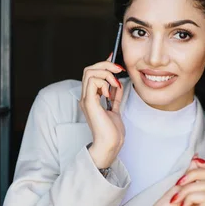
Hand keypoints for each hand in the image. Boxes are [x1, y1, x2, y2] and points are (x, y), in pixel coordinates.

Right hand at [80, 54, 125, 168]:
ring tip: (115, 83)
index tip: (115, 61)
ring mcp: (86, 99)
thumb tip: (118, 83)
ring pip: (89, 72)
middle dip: (105, 65)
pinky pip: (92, 82)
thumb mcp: (115, 108)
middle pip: (89, 69)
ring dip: (106, 73)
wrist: (110, 144)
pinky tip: (110, 92)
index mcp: (90, 98)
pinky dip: (104, 82)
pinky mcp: (90, 102)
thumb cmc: (112, 131)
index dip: (103, 64)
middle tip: (119, 70)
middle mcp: (86, 97)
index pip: (92, 73)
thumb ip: (115, 95)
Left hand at [146, 156, 204, 205]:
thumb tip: (194, 161)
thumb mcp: (169, 193)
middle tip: (180, 181)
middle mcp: (203, 200)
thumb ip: (182, 180)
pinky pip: (204, 197)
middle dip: (196, 172)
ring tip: (175, 199)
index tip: (190, 164)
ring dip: (187, 187)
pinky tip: (180, 205)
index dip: (204, 164)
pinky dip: (189, 196)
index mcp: (195, 192)